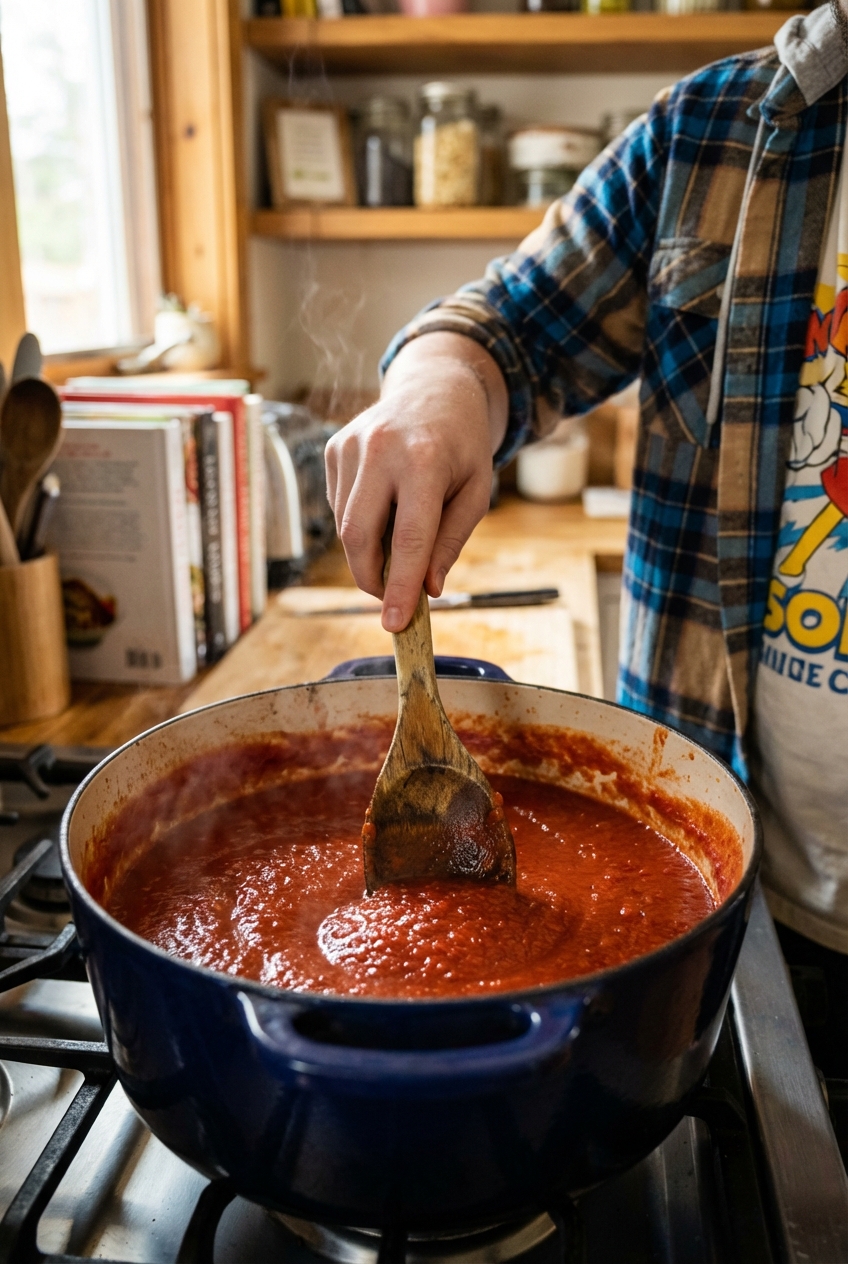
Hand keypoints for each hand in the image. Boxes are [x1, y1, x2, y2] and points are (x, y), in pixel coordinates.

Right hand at [325, 333, 507, 631]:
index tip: (395, 624)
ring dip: (368, 550)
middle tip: (392, 597)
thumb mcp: (475, 492)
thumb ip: (450, 541)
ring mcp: (349, 446)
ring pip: (345, 526)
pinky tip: (384, 503)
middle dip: (372, 578)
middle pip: (360, 537)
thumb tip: (427, 589)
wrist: (436, 387)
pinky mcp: (333, 448)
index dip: (401, 588)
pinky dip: (359, 522)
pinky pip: (340, 506)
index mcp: (424, 460)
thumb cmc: (462, 445)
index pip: (408, 539)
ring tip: (398, 539)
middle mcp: (380, 450)